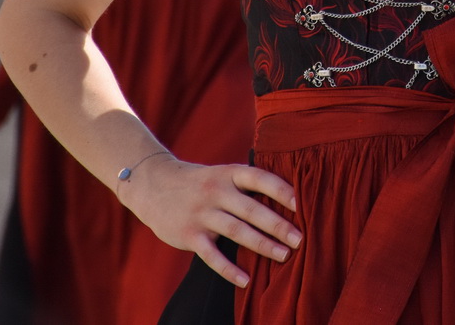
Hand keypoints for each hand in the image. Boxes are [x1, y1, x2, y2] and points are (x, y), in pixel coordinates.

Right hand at [120, 156, 301, 287]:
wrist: (152, 184)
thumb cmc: (199, 181)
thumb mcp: (222, 173)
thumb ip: (247, 185)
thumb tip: (288, 197)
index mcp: (229, 173)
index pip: (260, 179)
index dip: (282, 191)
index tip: (303, 204)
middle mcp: (216, 192)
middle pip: (252, 210)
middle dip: (278, 225)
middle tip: (301, 239)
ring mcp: (201, 214)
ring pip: (236, 232)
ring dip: (262, 245)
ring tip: (284, 256)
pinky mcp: (188, 235)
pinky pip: (212, 256)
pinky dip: (229, 269)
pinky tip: (246, 280)